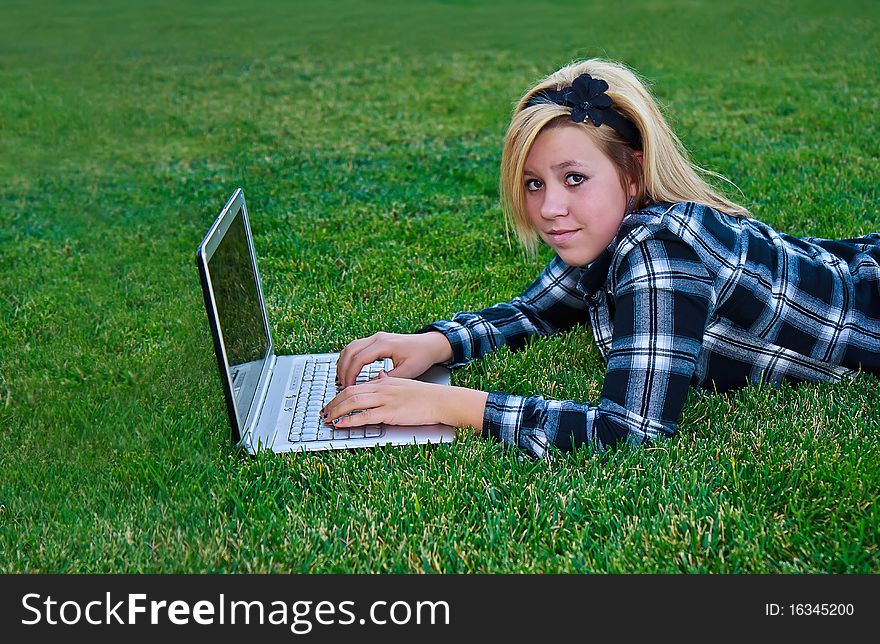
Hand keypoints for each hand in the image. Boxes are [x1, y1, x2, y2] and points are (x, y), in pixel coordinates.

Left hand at [321, 371, 488, 429]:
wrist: (440, 400)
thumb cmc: (424, 395)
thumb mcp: (403, 383)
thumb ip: (387, 380)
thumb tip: (377, 376)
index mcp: (383, 382)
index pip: (355, 385)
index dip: (339, 395)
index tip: (331, 403)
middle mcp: (381, 388)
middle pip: (349, 392)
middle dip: (333, 403)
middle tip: (323, 412)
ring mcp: (385, 400)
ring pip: (353, 402)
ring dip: (336, 411)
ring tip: (327, 418)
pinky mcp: (391, 412)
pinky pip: (365, 415)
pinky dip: (350, 420)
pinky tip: (341, 424)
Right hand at [335, 331, 452, 387]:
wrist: (431, 345)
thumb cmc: (422, 356)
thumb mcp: (407, 372)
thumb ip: (388, 379)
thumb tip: (370, 388)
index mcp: (384, 344)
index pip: (358, 359)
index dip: (350, 374)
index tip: (347, 388)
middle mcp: (377, 338)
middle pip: (350, 351)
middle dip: (343, 369)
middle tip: (341, 385)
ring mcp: (376, 337)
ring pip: (350, 347)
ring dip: (344, 363)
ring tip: (342, 379)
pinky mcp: (377, 340)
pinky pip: (356, 347)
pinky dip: (349, 358)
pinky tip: (348, 369)